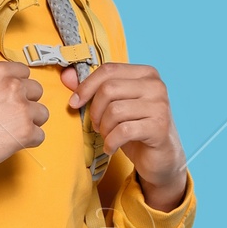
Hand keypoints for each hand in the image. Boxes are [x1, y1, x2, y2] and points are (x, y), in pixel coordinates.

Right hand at [0, 60, 46, 190]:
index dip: (17, 85)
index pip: (24, 72)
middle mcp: (13, 87)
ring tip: (12, 131)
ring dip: (31, 122)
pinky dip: (29, 141)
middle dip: (26, 103)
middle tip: (9, 116)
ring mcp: (21, 110)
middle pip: (36, 92)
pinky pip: (40, 135)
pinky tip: (12, 143)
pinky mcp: (25, 133)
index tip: (8, 96)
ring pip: (42, 114)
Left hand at [63, 62, 187, 210]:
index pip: (108, 70)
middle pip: (109, 89)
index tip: (74, 103)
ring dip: (103, 128)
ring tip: (107, 136)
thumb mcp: (113, 106)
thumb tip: (66, 75)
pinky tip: (111, 147)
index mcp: (145, 73)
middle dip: (95, 111)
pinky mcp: (159, 127)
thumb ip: (92, 88)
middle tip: (97, 125)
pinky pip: (123, 131)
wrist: (160, 157)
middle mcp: (156, 86)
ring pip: (114, 111)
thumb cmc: (135, 127)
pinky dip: (111, 142)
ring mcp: (160, 106)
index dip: (86, 86)